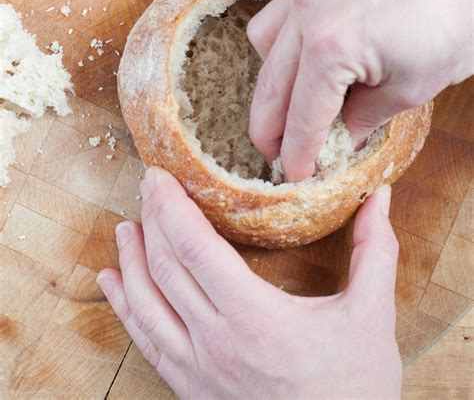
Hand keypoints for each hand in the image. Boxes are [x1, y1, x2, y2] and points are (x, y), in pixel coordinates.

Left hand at [97, 167, 401, 399]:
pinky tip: (111, 284)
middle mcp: (217, 343)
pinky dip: (123, 308)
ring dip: (130, 261)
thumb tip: (378, 196)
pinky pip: (145, 343)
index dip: (172, 207)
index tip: (160, 177)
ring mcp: (198, 370)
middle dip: (151, 220)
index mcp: (256, 318)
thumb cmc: (355, 388)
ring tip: (124, 227)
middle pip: (165, 268)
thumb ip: (373, 250)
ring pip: (146, 304)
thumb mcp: (372, 316)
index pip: (196, 249)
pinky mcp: (191, 389)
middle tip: (147, 186)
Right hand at [247, 0, 473, 180]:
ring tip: (290, 102)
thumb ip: (364, 117)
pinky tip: (303, 56)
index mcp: (330, 48)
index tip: (295, 176)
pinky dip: (282, 41)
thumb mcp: (412, 88)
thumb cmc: (459, 22)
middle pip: (270, 86)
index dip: (298, 154)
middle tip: (276, 154)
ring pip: (263, 45)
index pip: (302, 117)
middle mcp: (308, 14)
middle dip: (269, 128)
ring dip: (271, 81)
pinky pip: (281, 11)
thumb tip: (342, 137)